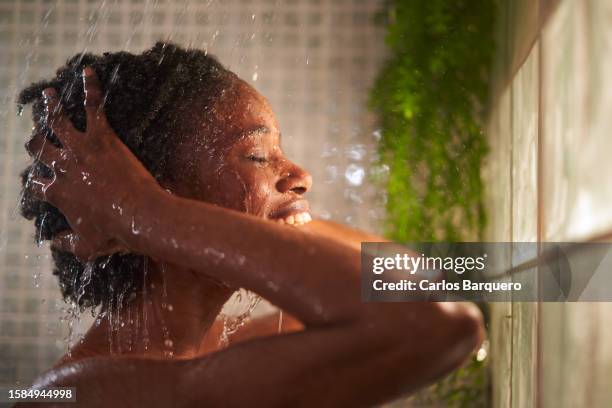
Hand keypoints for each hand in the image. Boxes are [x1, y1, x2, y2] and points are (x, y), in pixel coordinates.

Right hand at [27, 67, 162, 260]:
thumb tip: (54, 244)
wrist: (139, 216)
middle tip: (34, 137)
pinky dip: (90, 88)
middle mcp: (63, 167)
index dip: (39, 184)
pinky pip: (94, 107)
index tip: (41, 183)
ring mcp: (80, 150)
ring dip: (50, 106)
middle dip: (35, 142)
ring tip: (46, 94)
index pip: (39, 185)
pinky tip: (89, 72)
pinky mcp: (102, 137)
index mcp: (58, 193)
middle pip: (40, 149)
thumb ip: (67, 245)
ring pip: (58, 122)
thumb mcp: (87, 247)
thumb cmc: (115, 233)